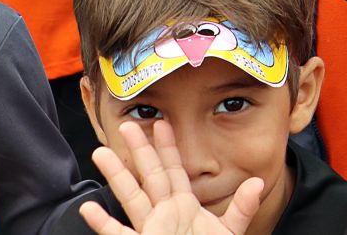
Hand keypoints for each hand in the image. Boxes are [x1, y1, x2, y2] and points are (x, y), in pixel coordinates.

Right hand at [78, 121, 261, 234]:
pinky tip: (89, 208)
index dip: (167, 147)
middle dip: (139, 150)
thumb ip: (242, 207)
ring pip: (130, 197)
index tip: (161, 124)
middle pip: (149, 175)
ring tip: (101, 152)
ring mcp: (151, 229)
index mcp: (184, 206)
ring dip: (116, 176)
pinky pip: (118, 234)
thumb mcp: (229, 231)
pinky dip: (103, 222)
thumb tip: (257, 181)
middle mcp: (165, 214)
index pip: (174, 170)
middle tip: (127, 125)